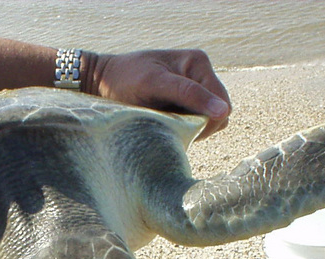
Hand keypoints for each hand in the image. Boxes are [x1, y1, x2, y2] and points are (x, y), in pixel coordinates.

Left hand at [86, 49, 230, 139]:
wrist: (100, 82)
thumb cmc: (124, 79)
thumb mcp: (155, 84)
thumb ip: (189, 94)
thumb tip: (223, 111)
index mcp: (198, 63)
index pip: (221, 103)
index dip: (207, 122)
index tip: (181, 129)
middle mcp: (200, 75)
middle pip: (218, 114)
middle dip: (199, 125)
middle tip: (169, 125)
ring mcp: (192, 91)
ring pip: (208, 122)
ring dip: (190, 128)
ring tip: (164, 121)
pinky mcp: (182, 104)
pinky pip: (195, 124)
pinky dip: (183, 128)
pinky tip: (164, 122)